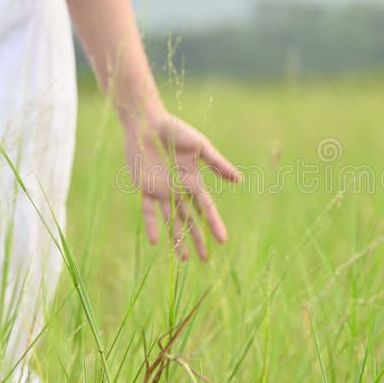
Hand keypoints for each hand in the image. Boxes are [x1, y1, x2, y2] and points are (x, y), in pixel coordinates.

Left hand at [124, 110, 241, 260]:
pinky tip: (156, 242)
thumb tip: (239, 180)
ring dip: (177, 239)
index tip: (223, 241)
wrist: (147, 122)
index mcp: (194, 181)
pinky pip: (148, 211)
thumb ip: (217, 163)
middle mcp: (179, 190)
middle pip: (190, 220)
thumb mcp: (200, 146)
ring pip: (171, 220)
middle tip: (206, 260)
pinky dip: (151, 225)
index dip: (215, 224)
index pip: (206, 208)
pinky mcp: (144, 188)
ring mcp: (161, 191)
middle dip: (198, 240)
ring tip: (183, 260)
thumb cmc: (175, 130)